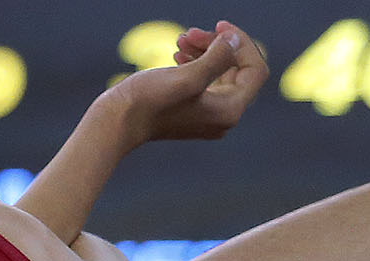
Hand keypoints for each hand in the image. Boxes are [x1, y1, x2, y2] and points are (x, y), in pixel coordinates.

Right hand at [106, 20, 269, 145]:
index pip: (254, 69)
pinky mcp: (191, 113)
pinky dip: (195, 64)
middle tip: (190, 33)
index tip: (219, 27)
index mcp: (229, 110)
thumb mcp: (187, 76)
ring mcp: (207, 117)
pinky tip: (177, 54)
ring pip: (220, 74)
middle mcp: (223, 117)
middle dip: (218, 46)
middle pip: (237, 70)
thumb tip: (235, 40)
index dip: (242, 43)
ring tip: (181, 40)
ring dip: (204, 51)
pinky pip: (205, 83)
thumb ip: (218, 56)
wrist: (115, 125)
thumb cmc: (148, 103)